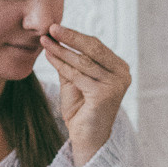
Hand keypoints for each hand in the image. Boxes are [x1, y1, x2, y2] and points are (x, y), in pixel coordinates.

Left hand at [41, 23, 131, 166]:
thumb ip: (71, 62)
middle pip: (93, 48)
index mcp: (119, 69)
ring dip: (61, 50)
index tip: (56, 28)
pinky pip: (78, 75)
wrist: (86, 139)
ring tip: (45, 41)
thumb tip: (56, 39)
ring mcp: (116, 85)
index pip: (97, 46)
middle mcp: (122, 75)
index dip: (76, 36)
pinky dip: (61, 65)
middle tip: (51, 27)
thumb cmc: (82, 111)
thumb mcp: (76, 81)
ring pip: (83, 61)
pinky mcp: (105, 94)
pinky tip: (49, 57)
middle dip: (70, 37)